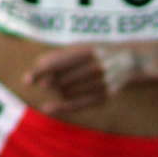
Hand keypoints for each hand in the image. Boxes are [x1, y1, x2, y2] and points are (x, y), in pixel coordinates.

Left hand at [24, 45, 139, 112]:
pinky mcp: (106, 96)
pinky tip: (48, 108)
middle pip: (64, 79)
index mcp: (89, 51)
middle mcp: (97, 66)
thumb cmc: (98, 53)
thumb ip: (62, 55)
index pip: (59, 63)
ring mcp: (103, 82)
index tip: (27, 79)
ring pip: (70, 92)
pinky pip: (80, 104)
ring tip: (57, 89)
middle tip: (43, 85)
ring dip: (59, 92)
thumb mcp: (83, 47)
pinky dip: (63, 107)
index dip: (42, 72)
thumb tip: (38, 64)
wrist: (130, 61)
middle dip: (50, 83)